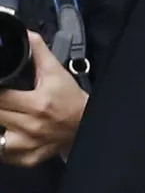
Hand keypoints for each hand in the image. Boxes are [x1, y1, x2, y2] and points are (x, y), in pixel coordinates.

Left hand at [0, 31, 87, 166]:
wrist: (88, 125)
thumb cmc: (70, 98)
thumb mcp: (56, 72)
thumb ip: (38, 52)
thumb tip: (23, 33)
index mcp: (37, 104)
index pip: (0, 97)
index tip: (2, 87)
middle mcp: (31, 127)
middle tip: (4, 100)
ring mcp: (28, 146)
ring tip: (5, 114)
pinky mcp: (28, 159)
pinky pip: (4, 155)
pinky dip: (3, 145)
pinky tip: (8, 133)